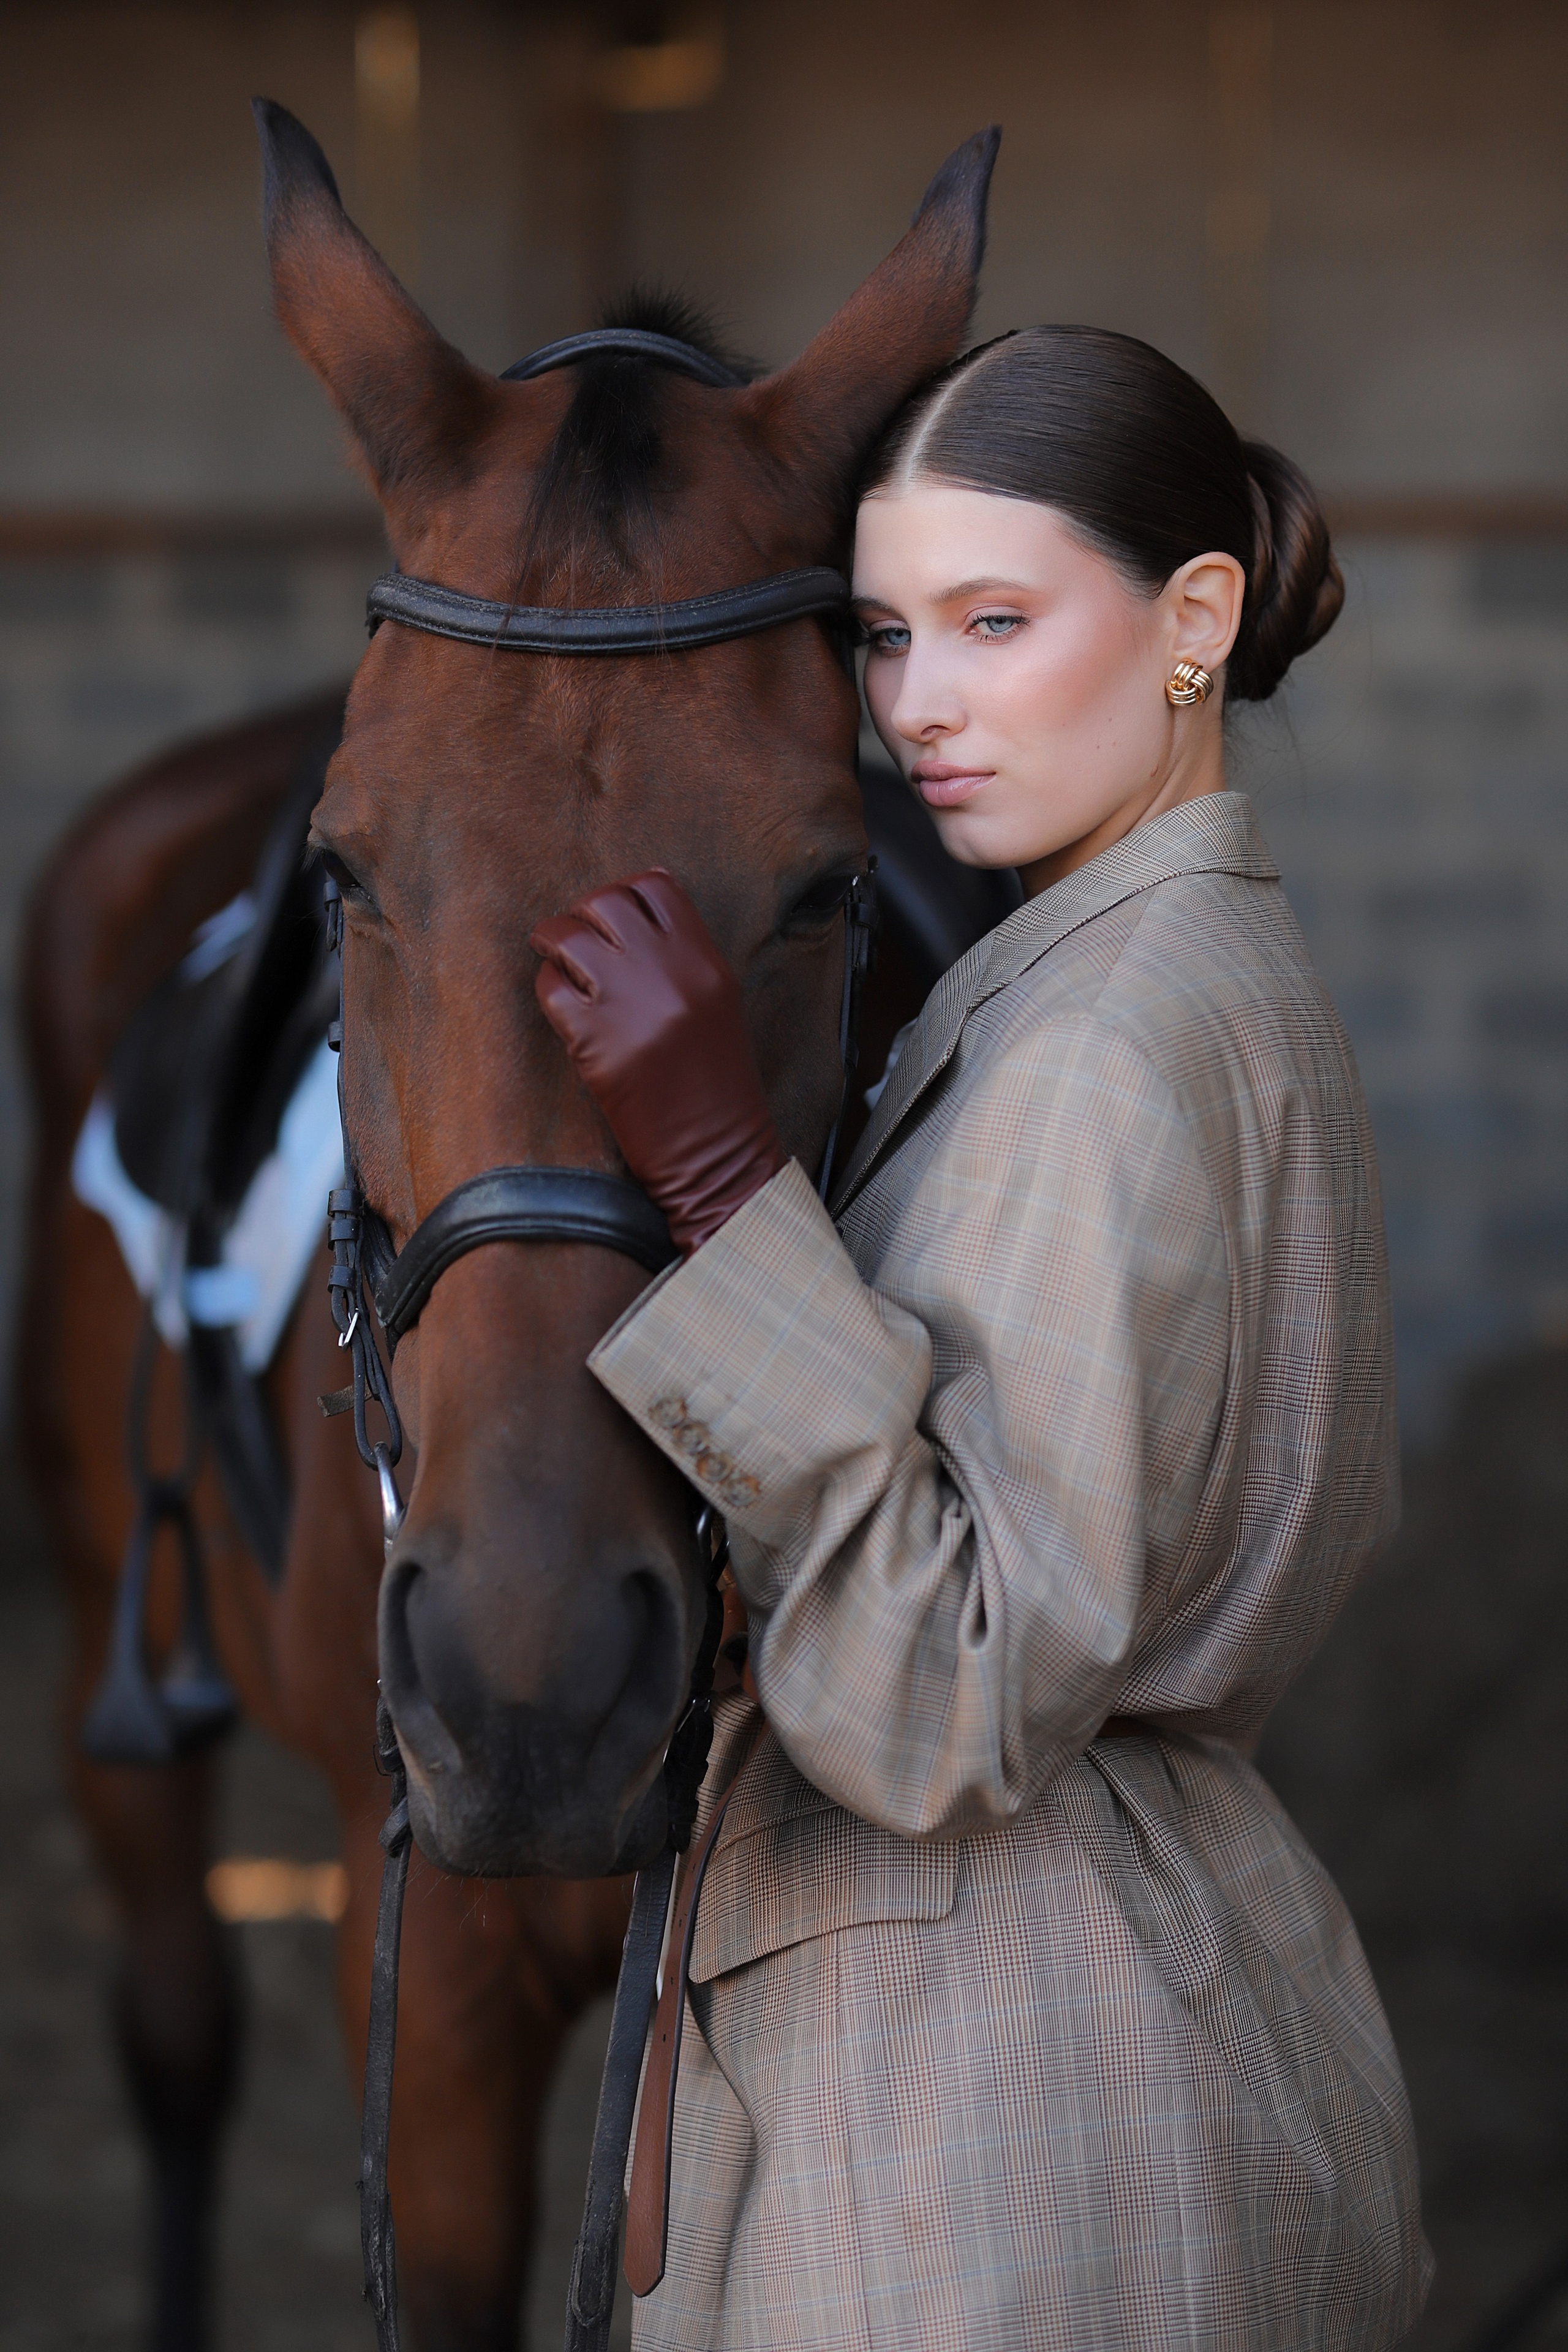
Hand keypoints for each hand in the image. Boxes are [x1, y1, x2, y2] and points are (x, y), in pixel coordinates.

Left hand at [530, 870, 786, 1257]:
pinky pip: (551, 989)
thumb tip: (644, 898)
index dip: (624, 893)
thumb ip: (684, 955)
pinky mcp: (594, 1042)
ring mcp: (629, 1004)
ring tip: (555, 963)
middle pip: (605, 902)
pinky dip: (548, 991)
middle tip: (575, 939)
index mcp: (704, 961)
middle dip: (581, 916)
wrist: (716, 1153)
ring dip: (553, 944)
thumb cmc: (717, 1085)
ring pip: (567, 936)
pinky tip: (563, 1009)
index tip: (612, 918)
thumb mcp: (717, 1004)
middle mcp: (668, 973)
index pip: (655, 887)